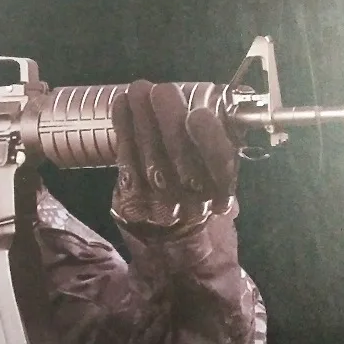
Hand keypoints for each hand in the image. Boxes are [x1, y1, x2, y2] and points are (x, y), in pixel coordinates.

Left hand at [110, 80, 237, 234]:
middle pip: (179, 159)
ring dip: (141, 119)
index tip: (198, 114)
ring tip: (138, 89)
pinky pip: (126, 162)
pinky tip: (121, 105)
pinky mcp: (132, 204)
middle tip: (162, 90)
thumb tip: (220, 97)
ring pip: (150, 158)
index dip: (209, 140)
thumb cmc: (201, 201)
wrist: (178, 255)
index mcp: (221, 193)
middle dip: (168, 121)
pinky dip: (123, 130)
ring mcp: (159, 207)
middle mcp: (192, 204)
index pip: (221, 166)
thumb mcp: (221, 176)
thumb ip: (221, 141)